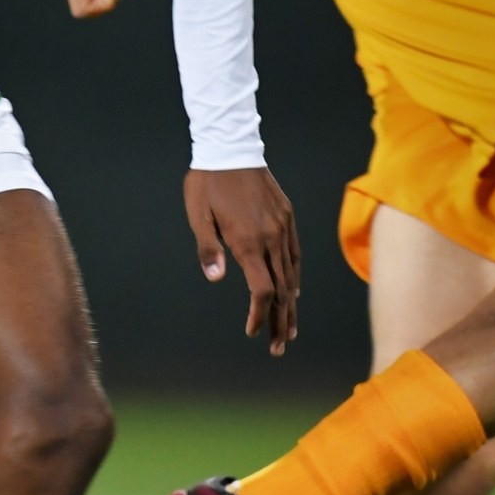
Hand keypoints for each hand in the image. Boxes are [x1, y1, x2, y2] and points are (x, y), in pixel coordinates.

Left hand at [185, 166, 299, 355]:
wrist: (231, 147)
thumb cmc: (207, 183)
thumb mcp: (198, 216)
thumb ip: (208, 249)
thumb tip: (217, 279)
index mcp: (248, 242)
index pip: (261, 290)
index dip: (259, 316)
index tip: (253, 332)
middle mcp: (271, 237)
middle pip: (281, 290)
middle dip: (280, 321)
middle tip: (278, 347)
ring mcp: (282, 226)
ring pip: (292, 274)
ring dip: (291, 304)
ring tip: (290, 328)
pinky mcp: (287, 216)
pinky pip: (295, 253)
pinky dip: (295, 276)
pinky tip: (294, 290)